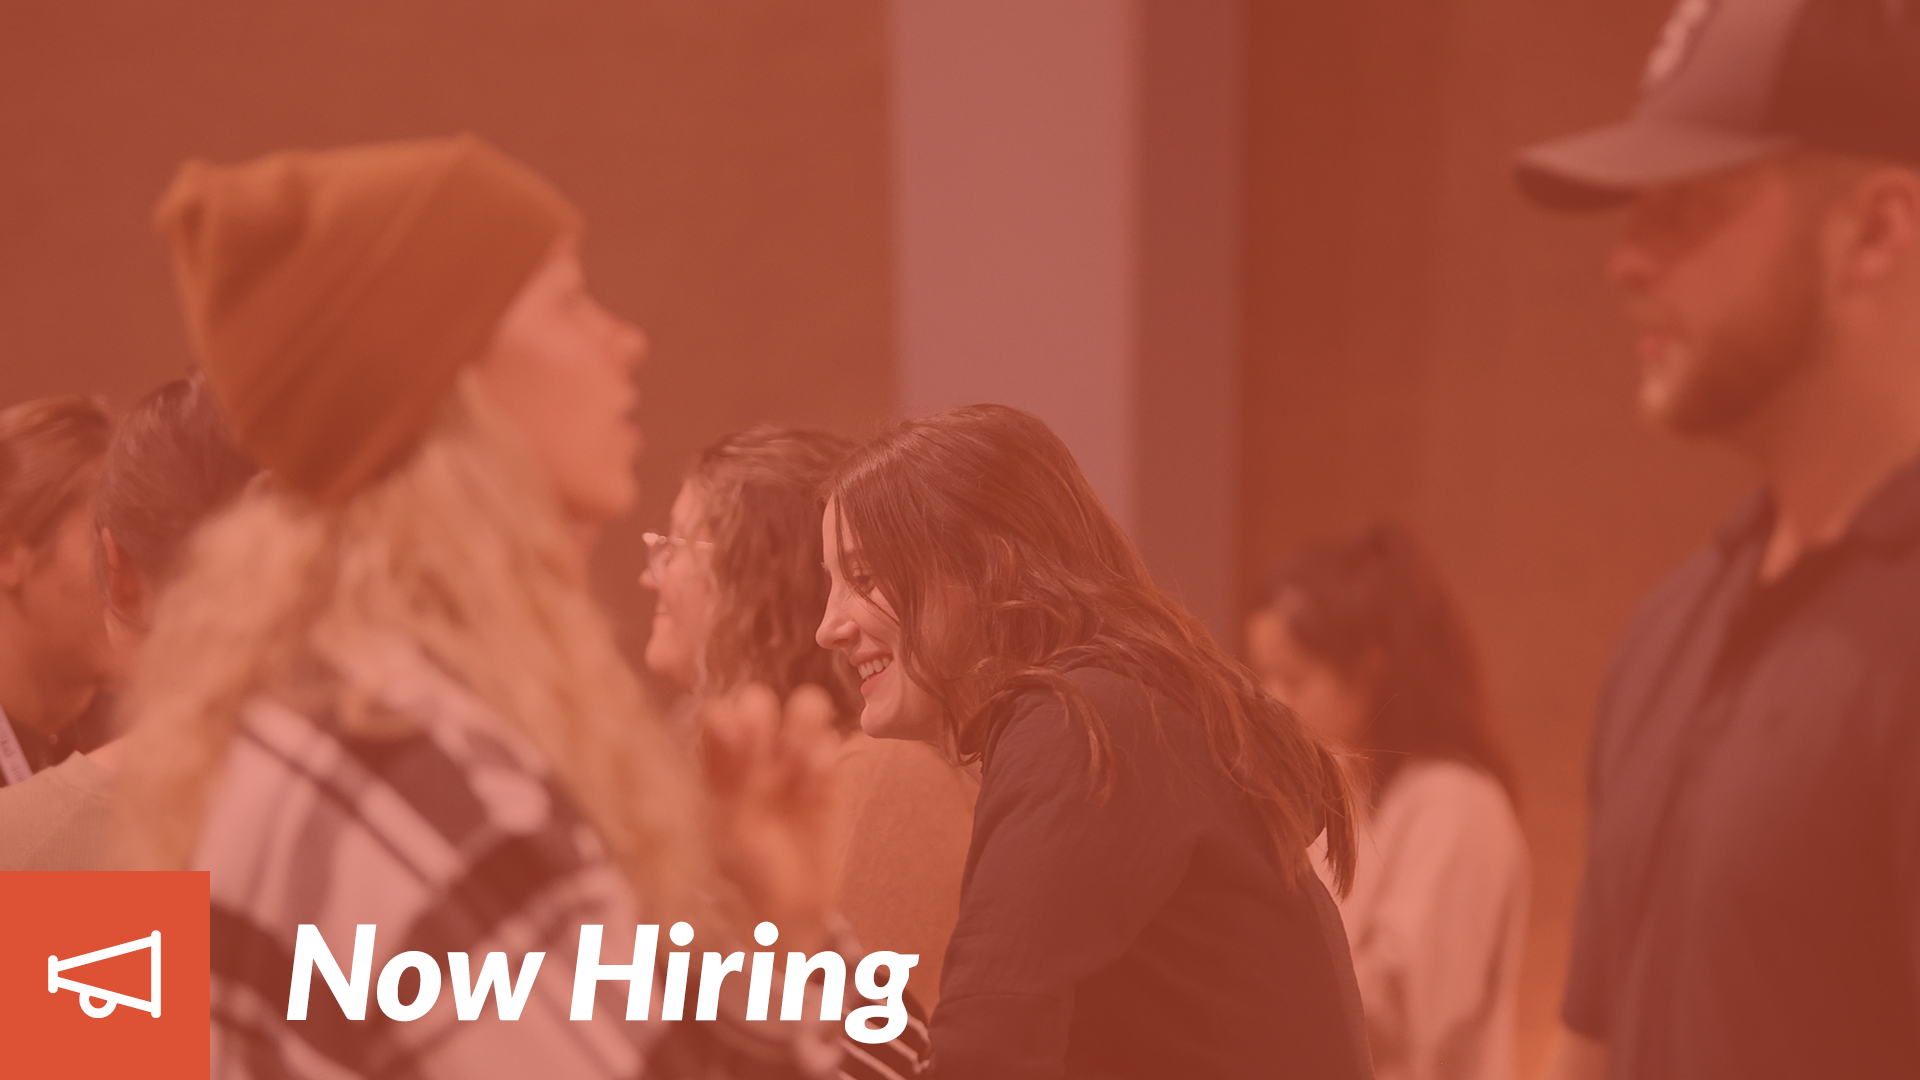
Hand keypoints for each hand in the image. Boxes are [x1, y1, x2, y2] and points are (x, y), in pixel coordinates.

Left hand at [699, 683, 844, 952]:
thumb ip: (727, 766)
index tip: (733, 726)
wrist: (787, 916)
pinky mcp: (827, 783)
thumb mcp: (729, 819)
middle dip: (762, 712)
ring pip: (804, 711)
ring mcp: (793, 767)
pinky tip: (815, 781)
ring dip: (802, 720)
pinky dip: (823, 757)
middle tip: (763, 738)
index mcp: (719, 767)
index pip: (720, 713)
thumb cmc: (744, 870)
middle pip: (760, 703)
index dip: (729, 712)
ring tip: (797, 748)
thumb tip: (717, 710)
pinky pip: (829, 750)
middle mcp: (755, 758)